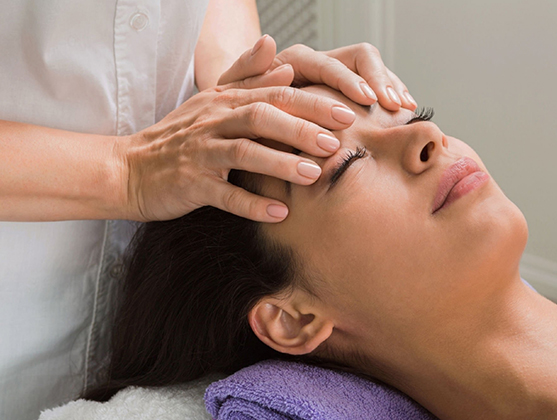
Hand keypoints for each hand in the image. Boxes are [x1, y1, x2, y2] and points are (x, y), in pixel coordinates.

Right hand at [119, 85, 356, 222]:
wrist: (130, 168)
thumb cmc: (179, 136)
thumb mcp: (210, 100)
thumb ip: (246, 75)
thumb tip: (280, 53)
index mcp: (225, 101)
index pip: (274, 95)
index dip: (312, 103)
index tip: (347, 113)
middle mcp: (214, 122)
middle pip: (261, 118)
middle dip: (301, 129)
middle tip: (337, 144)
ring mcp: (200, 153)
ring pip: (243, 152)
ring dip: (280, 164)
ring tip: (314, 175)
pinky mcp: (189, 184)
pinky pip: (223, 195)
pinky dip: (251, 205)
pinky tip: (279, 214)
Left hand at [218, 35, 417, 111]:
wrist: (239, 121)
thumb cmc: (235, 109)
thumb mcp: (231, 91)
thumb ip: (247, 68)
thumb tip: (268, 41)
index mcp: (295, 60)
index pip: (331, 62)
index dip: (351, 80)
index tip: (367, 100)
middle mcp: (319, 64)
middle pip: (361, 58)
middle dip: (381, 80)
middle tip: (394, 105)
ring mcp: (334, 80)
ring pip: (373, 72)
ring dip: (392, 87)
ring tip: (406, 109)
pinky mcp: (343, 96)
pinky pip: (374, 90)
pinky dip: (389, 98)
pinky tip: (401, 113)